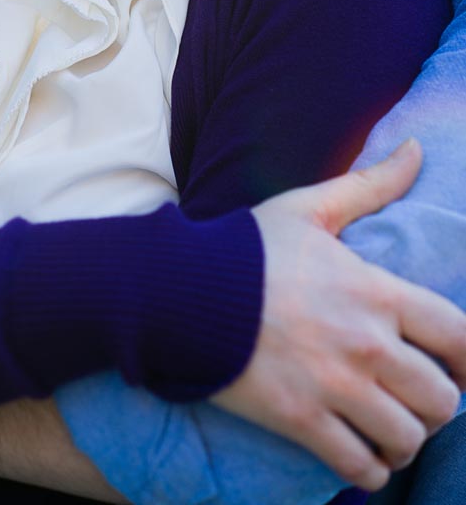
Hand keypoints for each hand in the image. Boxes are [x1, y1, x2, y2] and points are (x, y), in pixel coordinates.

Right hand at [213, 139, 465, 493]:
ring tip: (390, 429)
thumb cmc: (246, 247)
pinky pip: (360, 466)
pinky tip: (361, 453)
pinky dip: (369, 468)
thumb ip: (370, 183)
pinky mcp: (300, 420)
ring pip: (407, 438)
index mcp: (374, 291)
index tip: (462, 367)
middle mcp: (364, 343)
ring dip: (404, 440)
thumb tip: (417, 149)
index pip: (458, 335)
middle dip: (437, 404)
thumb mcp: (310, 208)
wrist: (180, 290)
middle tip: (415, 398)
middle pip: (442, 399)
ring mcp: (333, 386)